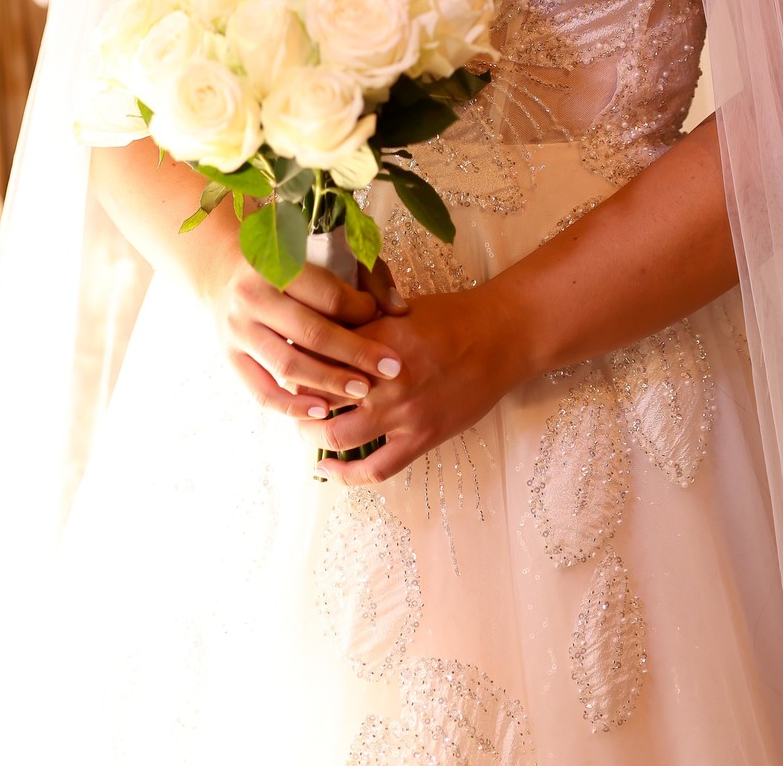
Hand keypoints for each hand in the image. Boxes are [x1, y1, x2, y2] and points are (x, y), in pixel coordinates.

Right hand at [205, 249, 407, 422]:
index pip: (328, 295)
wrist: (229, 276)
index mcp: (277, 265)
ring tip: (363, 391)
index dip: (361, 309)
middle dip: (356, 353)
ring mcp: (238, 331)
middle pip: (312, 332)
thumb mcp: (328, 256)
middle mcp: (252, 297)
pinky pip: (261, 391)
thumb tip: (399, 310)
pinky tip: (323, 410)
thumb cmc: (292, 267)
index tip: (382, 318)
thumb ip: (368, 276)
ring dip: (329, 382)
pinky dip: (293, 405)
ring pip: (288, 365)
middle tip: (391, 368)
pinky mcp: (231, 359)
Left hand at [299, 284, 523, 484]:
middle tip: (288, 397)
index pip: (316, 355)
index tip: (282, 362)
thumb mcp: (397, 308)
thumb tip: (321, 329)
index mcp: (374, 339)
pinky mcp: (421, 438)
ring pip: (337, 435)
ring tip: (305, 428)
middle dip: (295, 398)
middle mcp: (383, 378)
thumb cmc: (452, 317)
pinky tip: (329, 469)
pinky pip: (375, 468)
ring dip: (312, 434)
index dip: (293, 361)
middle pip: (317, 395)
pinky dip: (346, 474)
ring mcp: (402, 413)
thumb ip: (360, 323)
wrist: (500, 337)